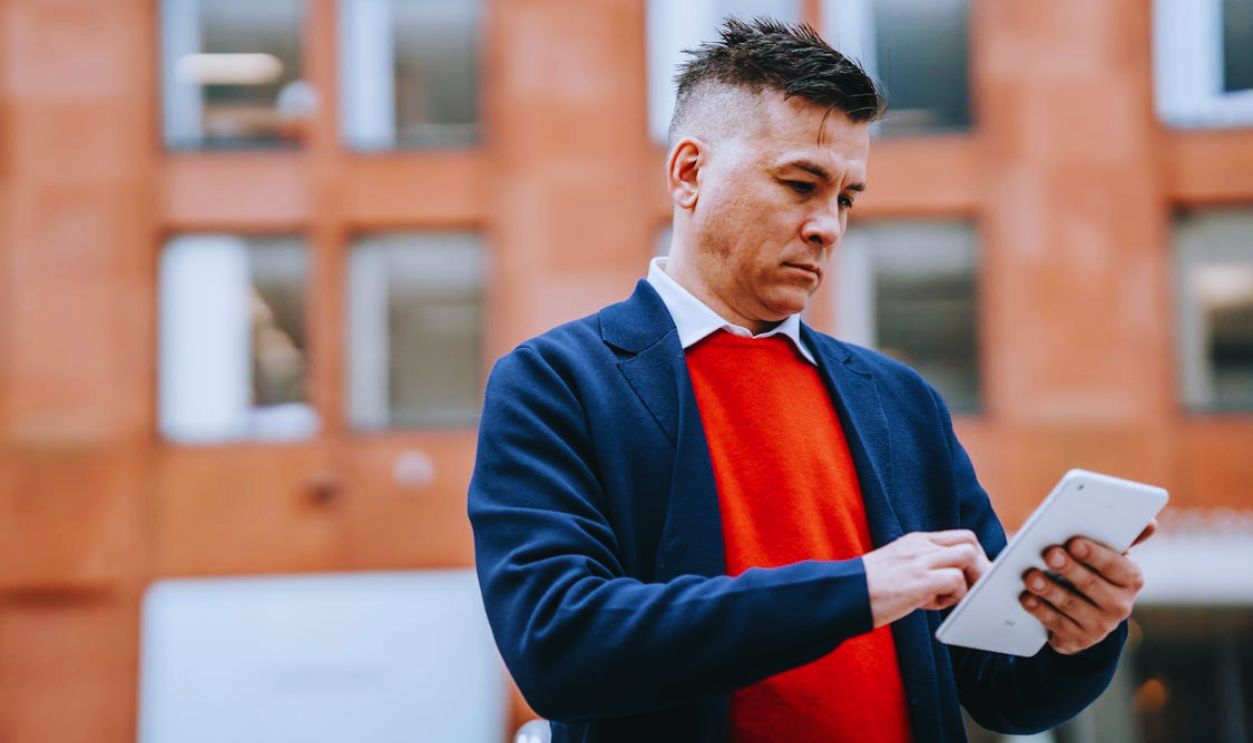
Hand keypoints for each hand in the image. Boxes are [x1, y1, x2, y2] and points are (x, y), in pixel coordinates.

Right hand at [863, 530, 990, 627]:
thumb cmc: (867, 589)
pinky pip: (956, 581)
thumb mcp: (898, 568)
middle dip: (979, 567)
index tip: (972, 578)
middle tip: (970, 590)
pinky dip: (952, 597)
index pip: (960, 537)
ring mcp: (920, 559)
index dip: (973, 558)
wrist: (843, 595)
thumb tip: (947, 581)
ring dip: (967, 582)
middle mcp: (920, 545)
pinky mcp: (919, 579)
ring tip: (947, 598)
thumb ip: (921, 566)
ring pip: (968, 557)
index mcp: (915, 541)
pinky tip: (929, 605)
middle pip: (970, 542)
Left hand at [1018, 520, 1156, 654]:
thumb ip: (1124, 536)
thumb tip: (1150, 522)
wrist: (1086, 614)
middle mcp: (1120, 606)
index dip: (1094, 554)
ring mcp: (1099, 626)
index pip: (1115, 565)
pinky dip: (1040, 610)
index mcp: (1131, 578)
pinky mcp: (1078, 640)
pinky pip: (1056, 624)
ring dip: (1049, 589)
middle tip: (1049, 553)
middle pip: (1090, 584)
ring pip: (1070, 604)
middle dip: (1069, 568)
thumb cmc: (1095, 571)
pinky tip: (1027, 598)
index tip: (1074, 543)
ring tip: (1030, 576)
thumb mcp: (1109, 554)